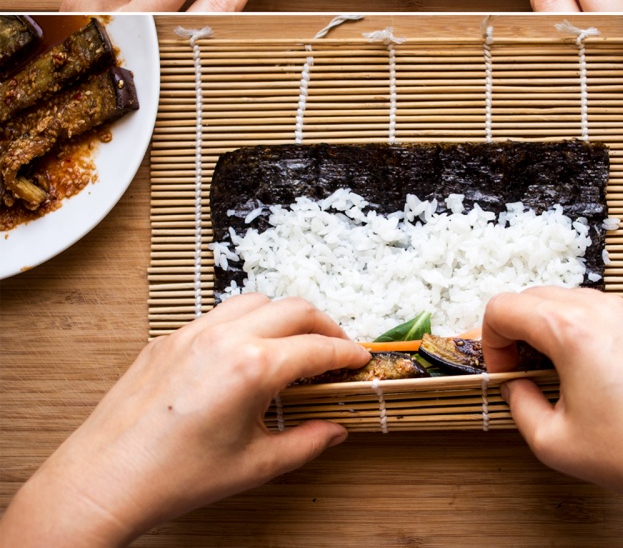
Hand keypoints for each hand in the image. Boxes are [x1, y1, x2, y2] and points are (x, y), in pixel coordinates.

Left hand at [1, 294, 370, 547]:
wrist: (105, 478)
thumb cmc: (174, 478)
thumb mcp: (253, 465)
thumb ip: (305, 443)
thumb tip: (335, 431)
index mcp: (252, 367)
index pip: (317, 347)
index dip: (347, 353)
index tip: (360, 361)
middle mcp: (225, 338)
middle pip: (294, 308)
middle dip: (324, 325)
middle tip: (336, 349)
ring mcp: (194, 332)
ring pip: (256, 301)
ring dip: (284, 316)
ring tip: (294, 345)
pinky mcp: (169, 338)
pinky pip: (219, 314)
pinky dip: (245, 323)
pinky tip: (246, 353)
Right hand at [482, 288, 622, 546]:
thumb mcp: (553, 442)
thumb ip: (520, 405)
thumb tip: (517, 387)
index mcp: (570, 329)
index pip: (503, 307)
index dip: (491, 341)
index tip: (505, 372)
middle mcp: (604, 308)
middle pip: (537, 296)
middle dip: (521, 331)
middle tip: (528, 372)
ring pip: (577, 300)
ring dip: (558, 328)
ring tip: (568, 375)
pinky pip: (614, 314)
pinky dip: (596, 333)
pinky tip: (608, 377)